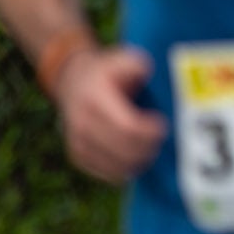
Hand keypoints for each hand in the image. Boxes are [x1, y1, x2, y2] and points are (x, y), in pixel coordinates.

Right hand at [53, 46, 166, 183]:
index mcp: (95, 99)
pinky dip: (126, 171)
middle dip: (149, 148)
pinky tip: (137, 159)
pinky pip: (105, 174)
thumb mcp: (121, 59)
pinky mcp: (77, 156)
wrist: (71, 81)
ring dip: (140, 162)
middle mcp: (82, 123)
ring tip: (151, 149)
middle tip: (161, 140)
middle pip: (124, 150)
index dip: (149, 132)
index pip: (127, 127)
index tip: (162, 125)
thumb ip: (137, 65)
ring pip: (115, 167)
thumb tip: (148, 73)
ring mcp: (77, 142)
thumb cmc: (106, 71)